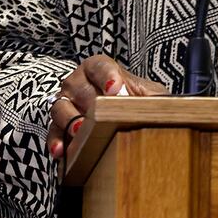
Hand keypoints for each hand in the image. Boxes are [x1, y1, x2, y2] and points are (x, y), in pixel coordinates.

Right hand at [46, 54, 168, 159]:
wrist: (120, 116)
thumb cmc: (135, 100)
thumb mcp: (149, 95)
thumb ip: (155, 97)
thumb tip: (164, 106)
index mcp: (100, 69)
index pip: (99, 66)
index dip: (106, 76)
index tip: (114, 90)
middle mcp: (78, 83)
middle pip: (77, 88)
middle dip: (89, 102)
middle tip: (98, 115)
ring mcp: (65, 103)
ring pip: (61, 108)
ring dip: (70, 121)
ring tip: (81, 132)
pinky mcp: (58, 126)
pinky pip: (53, 132)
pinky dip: (56, 141)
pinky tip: (61, 151)